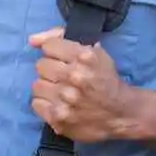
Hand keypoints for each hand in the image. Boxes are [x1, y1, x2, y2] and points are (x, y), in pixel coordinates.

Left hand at [28, 28, 136, 142]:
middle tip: (63, 78)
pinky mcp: (59, 117)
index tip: (62, 60)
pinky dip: (45, 104)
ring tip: (61, 92)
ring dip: (47, 88)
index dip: (54, 53)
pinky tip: (58, 104)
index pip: (49, 46)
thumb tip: (32, 40)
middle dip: (51, 71)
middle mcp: (74, 76)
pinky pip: (36, 103)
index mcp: (85, 57)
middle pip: (41, 65)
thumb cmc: (107, 81)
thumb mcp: (95, 53)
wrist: (122, 113)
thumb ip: (62, 38)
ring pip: (37, 85)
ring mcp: (65, 98)